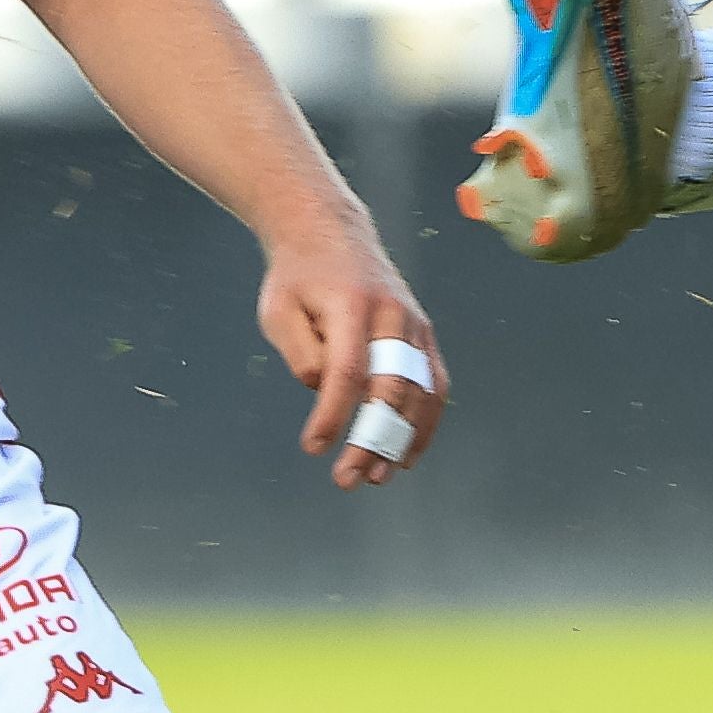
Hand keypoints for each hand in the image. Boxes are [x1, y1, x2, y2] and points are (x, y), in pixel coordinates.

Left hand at [256, 219, 445, 490]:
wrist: (331, 235)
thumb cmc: (299, 278)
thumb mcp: (278, 308)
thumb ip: (300, 350)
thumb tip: (322, 389)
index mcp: (351, 305)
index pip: (346, 370)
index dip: (332, 414)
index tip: (314, 447)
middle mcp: (392, 315)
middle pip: (389, 387)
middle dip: (371, 438)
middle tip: (348, 477)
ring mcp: (414, 325)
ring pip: (419, 391)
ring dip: (401, 440)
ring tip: (378, 476)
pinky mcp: (423, 335)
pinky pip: (434, 384)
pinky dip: (426, 422)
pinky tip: (407, 455)